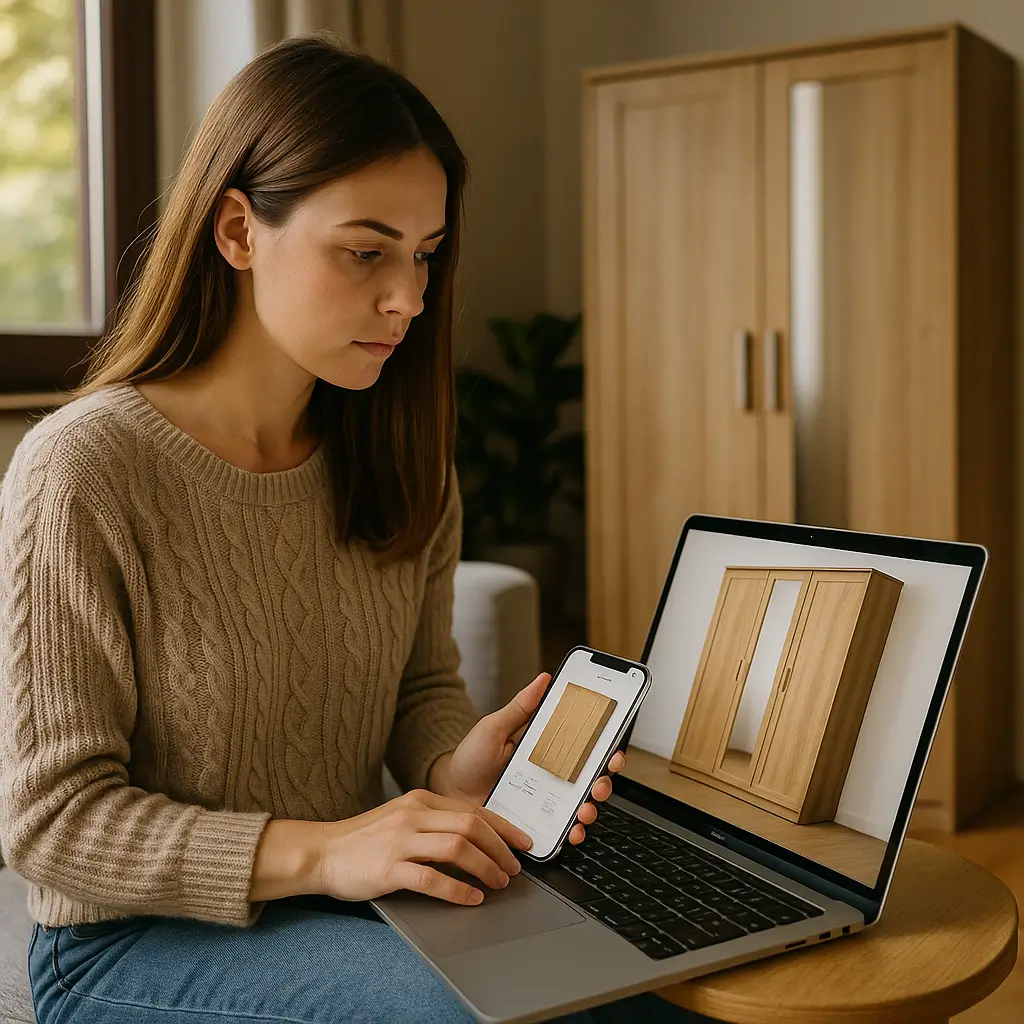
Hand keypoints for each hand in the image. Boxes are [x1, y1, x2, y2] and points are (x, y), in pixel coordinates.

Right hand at [313, 789, 533, 905]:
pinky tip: (471, 899)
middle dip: (500, 849)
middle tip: (514, 869)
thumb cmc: (363, 841)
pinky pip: (432, 878)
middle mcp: (413, 815)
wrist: (321, 852)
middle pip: (471, 825)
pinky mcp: (388, 868)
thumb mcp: (401, 819)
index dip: (503, 828)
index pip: (473, 810)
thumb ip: (433, 824)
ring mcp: (400, 840)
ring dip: (485, 867)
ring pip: (458, 847)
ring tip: (497, 884)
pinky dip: (458, 890)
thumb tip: (475, 840)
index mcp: (419, 800)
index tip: (522, 843)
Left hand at [431, 672, 627, 844]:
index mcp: (548, 750)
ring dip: (591, 808)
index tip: (612, 748)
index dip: (605, 748)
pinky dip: (571, 833)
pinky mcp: (535, 825)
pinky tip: (571, 831)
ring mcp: (545, 803)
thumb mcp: (495, 727)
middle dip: (604, 781)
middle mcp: (552, 777)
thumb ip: (520, 707)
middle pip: (590, 779)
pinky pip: (560, 830)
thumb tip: (542, 680)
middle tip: (599, 782)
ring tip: (585, 809)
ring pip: (581, 806)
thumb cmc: (471, 758)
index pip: (584, 748)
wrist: (450, 792)